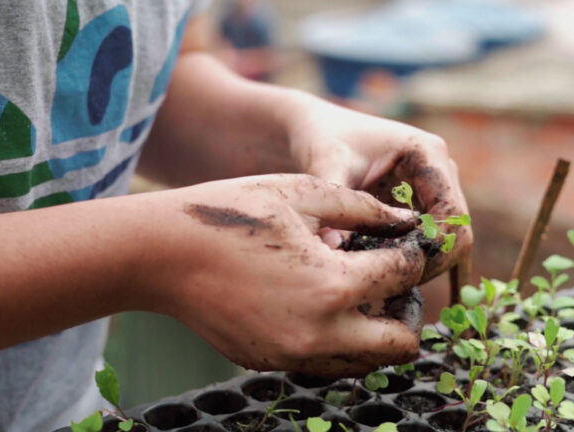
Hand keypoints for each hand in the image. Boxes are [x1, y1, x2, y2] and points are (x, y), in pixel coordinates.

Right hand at [141, 174, 424, 375]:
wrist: (160, 256)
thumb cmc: (231, 213)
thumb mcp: (303, 193)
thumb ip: (363, 209)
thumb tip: (404, 223)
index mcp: (334, 285)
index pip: (406, 276)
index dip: (413, 252)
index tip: (402, 241)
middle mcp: (321, 333)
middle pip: (403, 344)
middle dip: (410, 310)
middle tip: (392, 281)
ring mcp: (295, 355)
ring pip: (367, 362)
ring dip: (378, 330)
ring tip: (360, 293)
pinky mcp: (272, 362)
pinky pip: (328, 362)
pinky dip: (340, 339)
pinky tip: (321, 304)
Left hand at [286, 95, 472, 281]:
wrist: (319, 130)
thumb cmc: (322, 140)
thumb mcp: (325, 167)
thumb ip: (334, 205)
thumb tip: (333, 251)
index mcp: (428, 154)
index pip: (452, 213)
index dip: (434, 249)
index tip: (400, 273)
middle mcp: (442, 170)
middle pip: (459, 232)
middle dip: (431, 264)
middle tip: (391, 289)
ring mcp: (437, 188)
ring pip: (450, 242)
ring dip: (424, 266)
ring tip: (386, 285)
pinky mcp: (426, 204)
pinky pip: (437, 242)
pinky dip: (425, 264)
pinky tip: (403, 285)